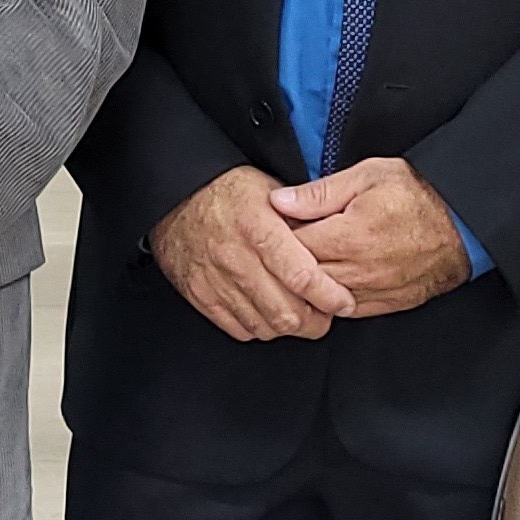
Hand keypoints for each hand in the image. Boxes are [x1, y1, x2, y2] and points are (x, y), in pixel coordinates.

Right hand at [149, 166, 356, 343]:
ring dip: (287, 328)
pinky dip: (259, 328)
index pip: (302, 277)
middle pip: (286, 313)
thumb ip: (303, 219)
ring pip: (264, 327)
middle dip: (314, 323)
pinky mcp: (200, 295)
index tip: (343, 303)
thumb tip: (334, 244)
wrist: (175, 193)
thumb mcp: (271, 190)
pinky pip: (238, 329)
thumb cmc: (228, 190)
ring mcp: (216, 281)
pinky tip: (267, 313)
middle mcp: (236, 258)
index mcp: (259, 229)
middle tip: (325, 316)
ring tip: (297, 314)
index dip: (329, 297)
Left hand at [267, 158, 471, 317]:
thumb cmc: (418, 195)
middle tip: (280, 246)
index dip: (276, 236)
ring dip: (307, 283)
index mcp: (351, 235)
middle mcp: (359, 270)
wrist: (463, 226)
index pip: (292, 246)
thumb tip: (279, 201)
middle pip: (302, 277)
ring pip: (320, 298)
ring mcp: (372, 291)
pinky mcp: (385, 305)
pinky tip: (327, 281)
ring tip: (303, 263)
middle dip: (287, 263)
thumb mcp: (369, 175)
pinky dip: (330, 298)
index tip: (272, 226)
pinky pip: (345, 310)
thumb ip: (321, 192)